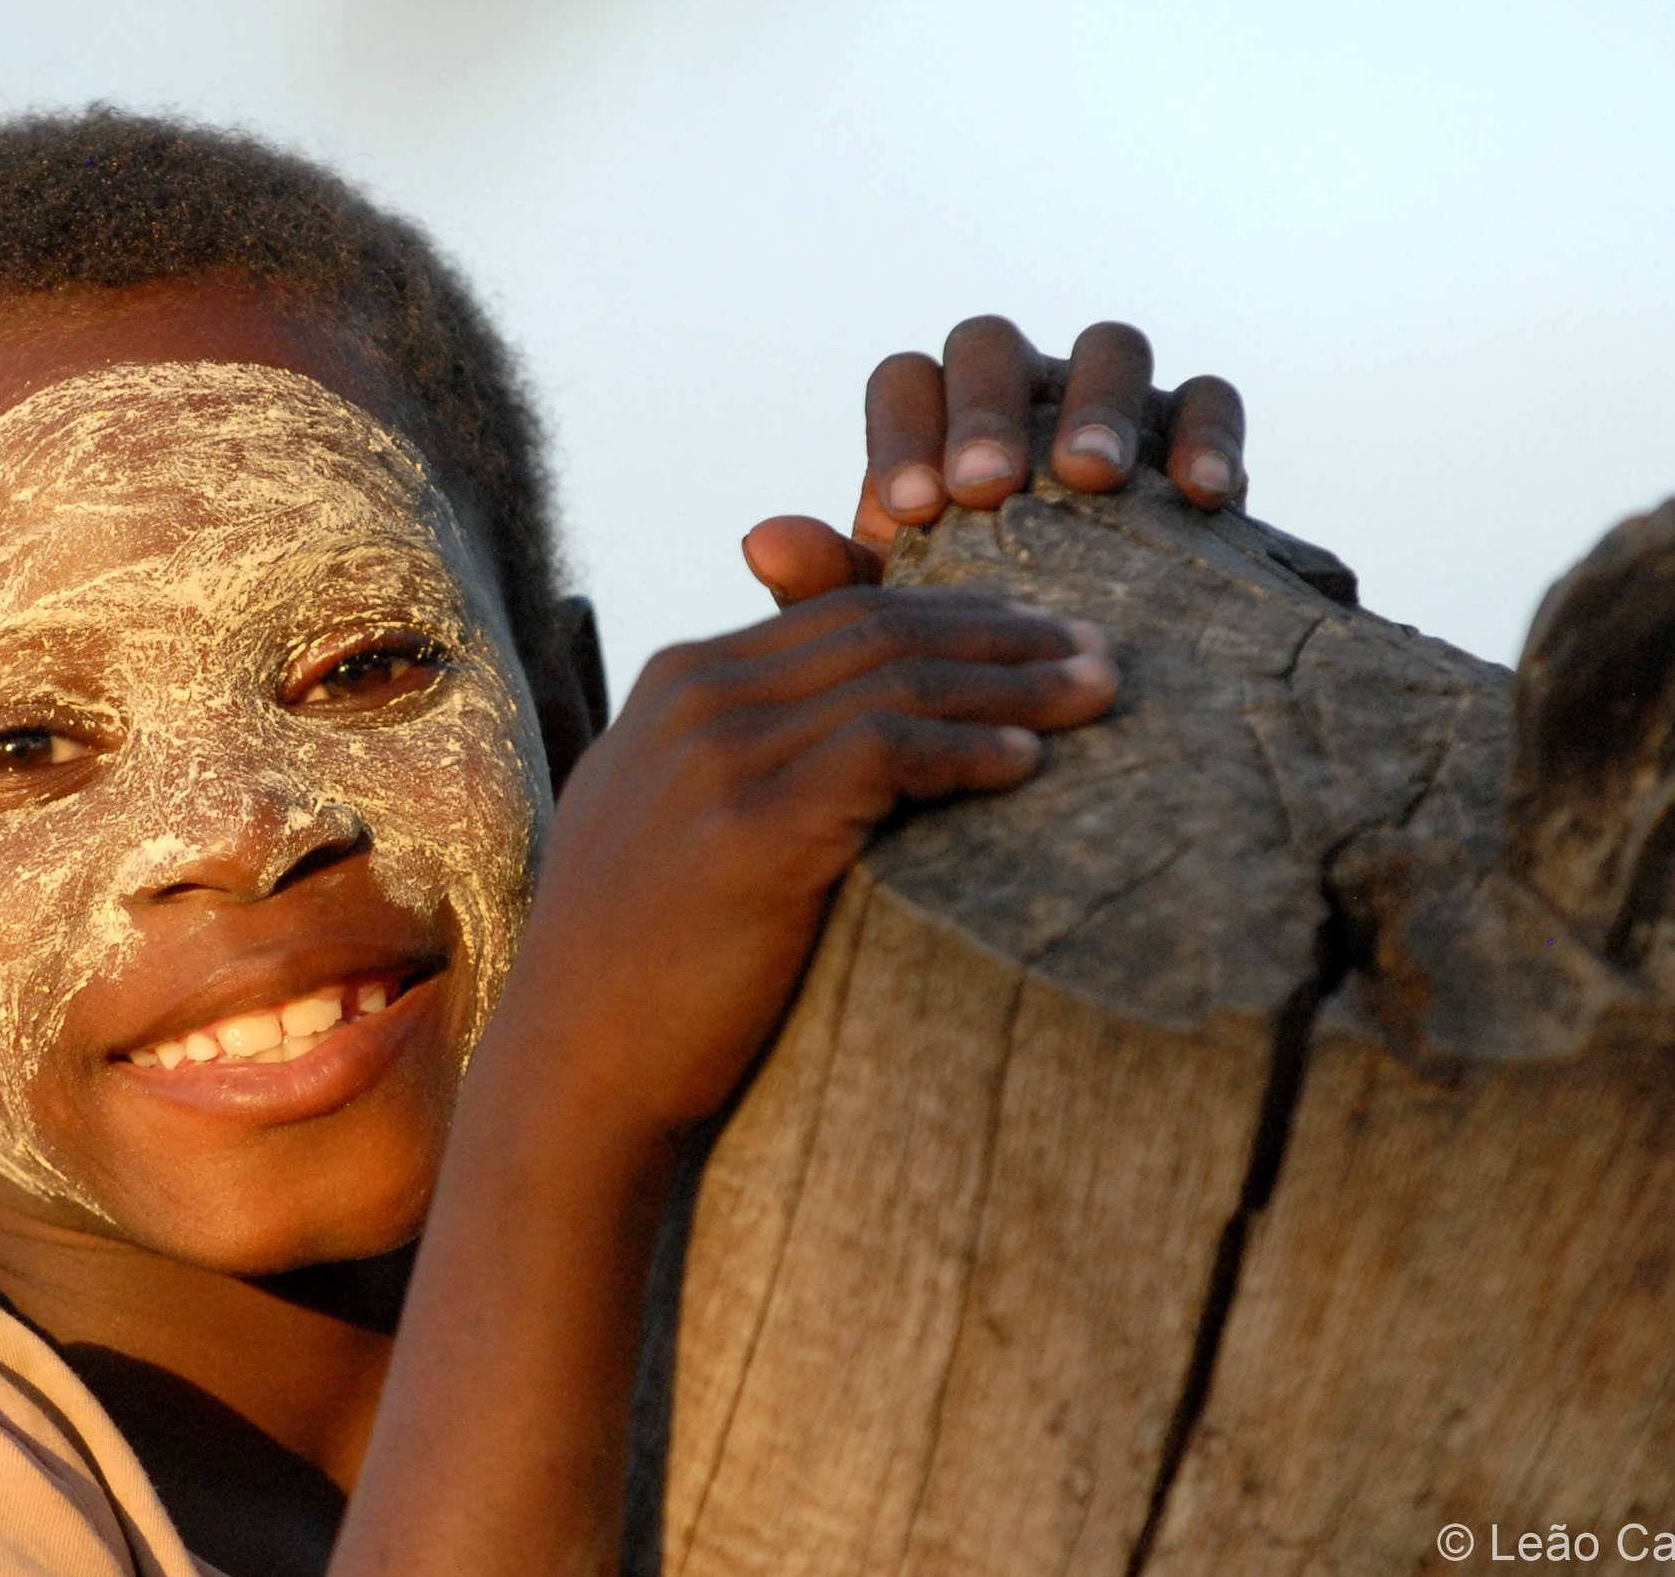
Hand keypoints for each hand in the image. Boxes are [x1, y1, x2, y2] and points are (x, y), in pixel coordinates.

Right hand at [493, 584, 1114, 1133]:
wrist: (577, 1065)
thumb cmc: (640, 959)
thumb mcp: (673, 816)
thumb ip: (742, 749)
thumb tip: (848, 737)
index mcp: (679, 680)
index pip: (841, 610)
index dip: (951, 609)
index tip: (1036, 629)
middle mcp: (696, 699)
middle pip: (880, 629)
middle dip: (1001, 632)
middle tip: (1096, 645)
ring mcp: (721, 759)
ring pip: (898, 681)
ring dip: (1012, 682)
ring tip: (1097, 692)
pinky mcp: (756, 830)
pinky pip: (890, 754)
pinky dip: (969, 749)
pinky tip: (1029, 763)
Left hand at [741, 317, 1245, 605]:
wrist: (1080, 687)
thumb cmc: (972, 653)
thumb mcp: (898, 632)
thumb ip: (831, 589)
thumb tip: (760, 541)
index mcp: (935, 432)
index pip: (906, 382)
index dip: (903, 433)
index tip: (911, 509)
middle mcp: (1021, 398)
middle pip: (993, 346)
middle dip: (988, 409)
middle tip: (986, 487)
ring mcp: (1110, 406)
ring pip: (1108, 348)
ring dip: (1098, 404)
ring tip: (1090, 478)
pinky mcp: (1194, 433)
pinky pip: (1209, 397)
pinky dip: (1206, 432)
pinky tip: (1199, 495)